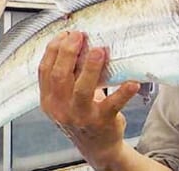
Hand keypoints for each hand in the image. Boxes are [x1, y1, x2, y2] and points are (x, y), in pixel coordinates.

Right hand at [38, 31, 139, 166]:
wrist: (97, 145)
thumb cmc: (83, 115)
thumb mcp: (68, 97)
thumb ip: (69, 75)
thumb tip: (79, 42)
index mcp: (50, 100)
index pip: (45, 71)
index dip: (53, 50)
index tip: (65, 34)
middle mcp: (61, 108)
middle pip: (60, 77)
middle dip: (69, 53)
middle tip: (80, 36)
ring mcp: (81, 116)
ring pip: (81, 90)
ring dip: (91, 69)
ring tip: (100, 51)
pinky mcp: (102, 121)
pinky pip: (112, 104)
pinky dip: (123, 92)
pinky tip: (132, 82)